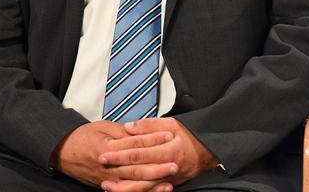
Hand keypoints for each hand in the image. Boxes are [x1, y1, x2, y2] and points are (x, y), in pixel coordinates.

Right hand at [52, 121, 177, 190]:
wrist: (64, 152)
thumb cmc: (83, 137)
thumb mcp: (103, 127)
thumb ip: (123, 132)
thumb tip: (141, 131)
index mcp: (107, 148)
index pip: (135, 144)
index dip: (153, 139)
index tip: (168, 135)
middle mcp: (108, 166)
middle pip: (136, 168)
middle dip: (157, 166)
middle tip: (175, 163)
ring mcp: (108, 179)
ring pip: (133, 184)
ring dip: (152, 183)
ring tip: (169, 180)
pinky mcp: (107, 186)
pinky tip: (155, 190)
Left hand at [99, 118, 218, 191]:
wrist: (207, 152)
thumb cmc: (189, 136)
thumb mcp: (172, 124)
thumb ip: (149, 125)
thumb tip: (129, 127)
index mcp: (167, 149)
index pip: (138, 151)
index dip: (120, 151)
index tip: (105, 151)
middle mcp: (166, 167)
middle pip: (137, 169)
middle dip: (117, 167)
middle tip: (101, 165)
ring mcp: (166, 179)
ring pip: (142, 187)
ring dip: (123, 187)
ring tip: (106, 185)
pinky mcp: (166, 185)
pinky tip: (122, 191)